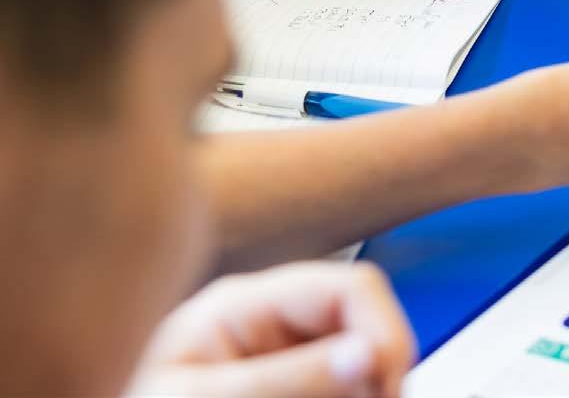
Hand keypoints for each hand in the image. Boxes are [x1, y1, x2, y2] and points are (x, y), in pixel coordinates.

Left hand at [129, 262, 412, 397]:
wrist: (74, 393)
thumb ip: (286, 381)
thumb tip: (368, 355)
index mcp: (247, 305)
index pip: (355, 289)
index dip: (385, 335)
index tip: (386, 392)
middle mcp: (272, 325)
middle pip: (365, 331)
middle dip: (376, 378)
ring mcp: (280, 359)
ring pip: (359, 369)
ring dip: (362, 394)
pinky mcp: (284, 386)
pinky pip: (337, 389)